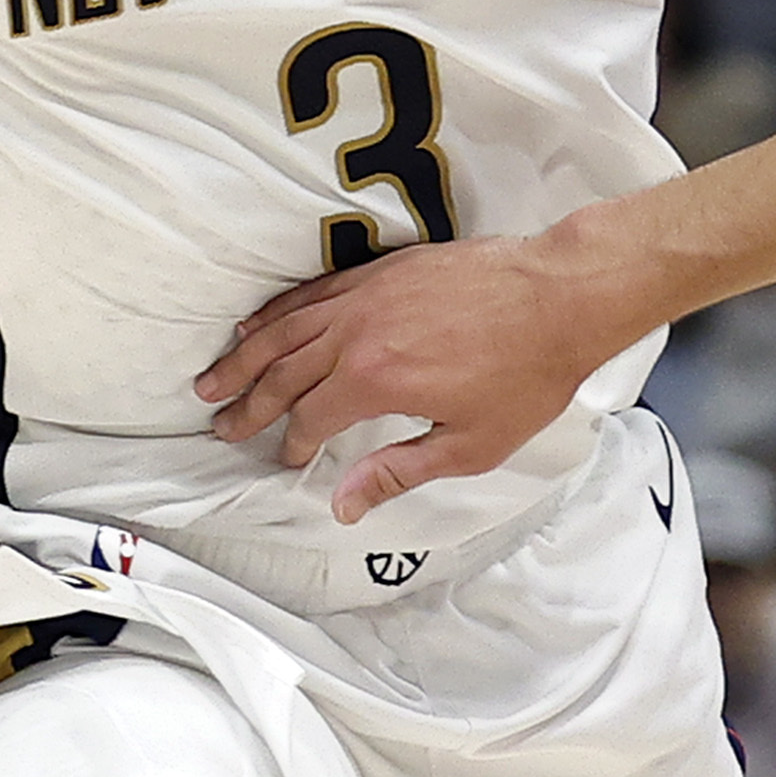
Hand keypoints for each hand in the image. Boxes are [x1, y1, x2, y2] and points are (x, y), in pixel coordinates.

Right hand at [197, 228, 643, 524]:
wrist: (561, 296)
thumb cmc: (527, 375)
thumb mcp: (470, 444)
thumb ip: (398, 472)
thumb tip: (342, 505)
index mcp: (375, 382)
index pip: (311, 418)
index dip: (293, 443)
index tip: (288, 460)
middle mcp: (357, 334)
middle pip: (284, 372)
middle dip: (248, 402)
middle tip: (218, 424)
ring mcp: (366, 295)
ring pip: (286, 328)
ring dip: (246, 356)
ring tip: (213, 379)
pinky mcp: (381, 271)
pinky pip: (312, 293)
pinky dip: (279, 312)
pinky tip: (259, 325)